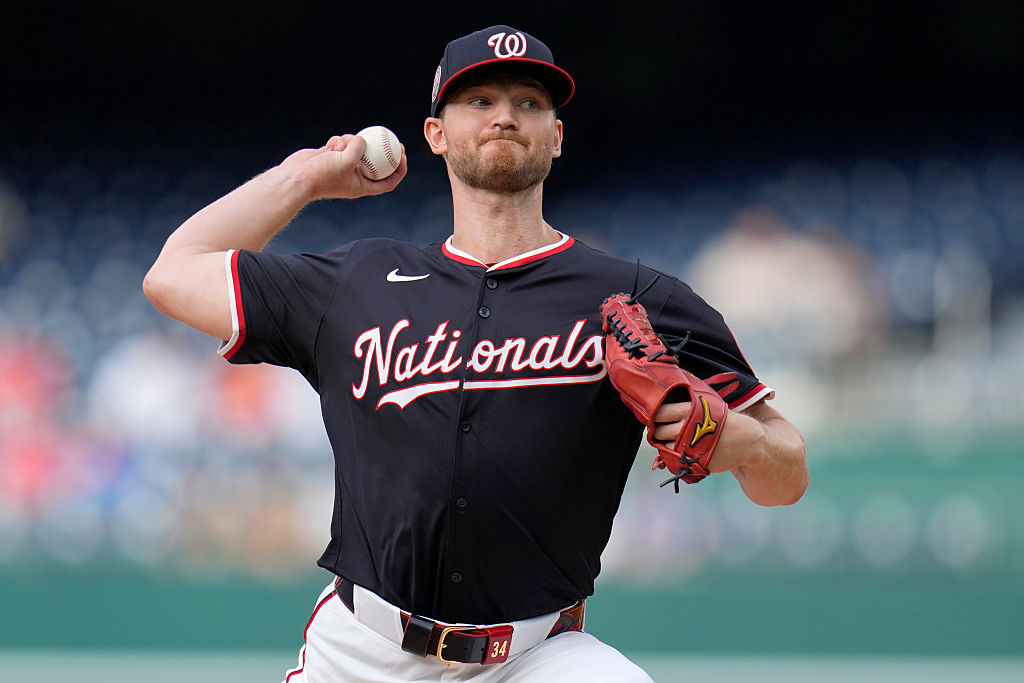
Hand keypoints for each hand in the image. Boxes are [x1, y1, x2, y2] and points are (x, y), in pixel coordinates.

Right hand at [280, 134, 407, 201]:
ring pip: (356, 149)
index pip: (388, 182)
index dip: (399, 170)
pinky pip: (341, 144)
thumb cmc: (321, 175)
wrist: (296, 177)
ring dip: (351, 141)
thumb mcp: (346, 160)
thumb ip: (358, 147)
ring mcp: (342, 167)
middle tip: (392, 139)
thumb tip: (362, 139)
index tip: (403, 156)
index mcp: (362, 187)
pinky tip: (330, 145)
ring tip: (342, 143)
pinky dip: (338, 141)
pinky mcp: (331, 157)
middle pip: (376, 164)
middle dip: (384, 152)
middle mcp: (353, 178)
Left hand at [651, 401, 762, 473]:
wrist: (747, 441)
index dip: (656, 416)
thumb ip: (685, 403)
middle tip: (664, 431)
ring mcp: (692, 446)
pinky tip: (684, 451)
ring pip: (665, 448)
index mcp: (689, 410)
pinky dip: (676, 458)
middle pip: (659, 431)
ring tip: (676, 441)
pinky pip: (675, 461)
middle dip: (659, 432)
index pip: (659, 412)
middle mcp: (688, 428)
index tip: (658, 418)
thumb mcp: (707, 404)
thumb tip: (661, 398)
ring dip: (666, 446)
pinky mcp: (695, 462)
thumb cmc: (723, 419)